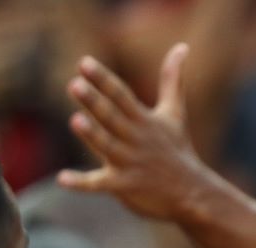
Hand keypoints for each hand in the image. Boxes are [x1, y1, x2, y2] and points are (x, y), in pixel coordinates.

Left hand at [57, 43, 213, 221]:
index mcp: (144, 121)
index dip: (103, 80)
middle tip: (75, 84)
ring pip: (107, 146)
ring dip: (93, 135)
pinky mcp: (125, 186)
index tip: (85, 64)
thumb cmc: (178, 150)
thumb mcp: (175, 113)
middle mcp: (136, 139)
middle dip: (95, 102)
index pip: (121, 96)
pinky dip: (81, 183)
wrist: (193, 193)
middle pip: (112, 117)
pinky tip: (62, 179)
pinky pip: (99, 184)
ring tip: (76, 120)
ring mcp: (130, 163)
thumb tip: (181, 46)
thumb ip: (172, 80)